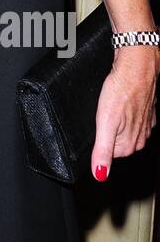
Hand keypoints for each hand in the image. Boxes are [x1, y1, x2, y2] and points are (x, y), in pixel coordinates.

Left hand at [91, 48, 157, 180]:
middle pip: (116, 143)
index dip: (98, 140)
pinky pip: (133, 118)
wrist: (137, 66)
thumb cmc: (121, 89)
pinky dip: (125, 112)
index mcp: (129, 143)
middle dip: (106, 131)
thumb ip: (102, 150)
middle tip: (102, 114)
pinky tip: (120, 103)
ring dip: (116, 121)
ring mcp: (145, 124)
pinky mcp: (146, 111)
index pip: (108, 154)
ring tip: (110, 107)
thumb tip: (100, 174)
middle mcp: (140, 137)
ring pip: (124, 130)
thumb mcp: (105, 122)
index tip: (96, 127)